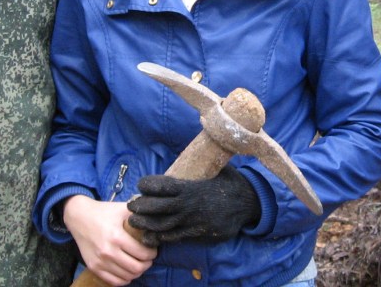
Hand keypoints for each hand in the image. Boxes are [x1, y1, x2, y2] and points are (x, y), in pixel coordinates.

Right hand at [63, 196, 155, 285]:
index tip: (153, 250)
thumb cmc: (103, 212)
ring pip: (127, 277)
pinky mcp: (94, 267)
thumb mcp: (122, 209)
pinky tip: (127, 271)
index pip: (143, 254)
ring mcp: (100, 262)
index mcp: (117, 237)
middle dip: (147, 264)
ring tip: (138, 263)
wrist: (79, 217)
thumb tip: (157, 220)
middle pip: (137, 268)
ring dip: (137, 272)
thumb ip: (139, 215)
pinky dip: (124, 279)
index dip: (152, 253)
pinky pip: (114, 282)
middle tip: (148, 258)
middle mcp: (108, 252)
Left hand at [127, 166, 260, 244]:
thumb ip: (203, 162)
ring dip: (144, 224)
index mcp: (192, 187)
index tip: (140, 184)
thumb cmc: (231, 184)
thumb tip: (194, 142)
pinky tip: (147, 236)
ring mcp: (192, 222)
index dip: (148, 185)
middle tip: (131, 204)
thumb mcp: (218, 168)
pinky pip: (173, 238)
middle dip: (140, 206)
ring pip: (162, 225)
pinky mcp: (196, 234)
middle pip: (157, 208)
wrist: (249, 206)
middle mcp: (189, 206)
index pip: (163, 186)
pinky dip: (158, 238)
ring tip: (133, 221)